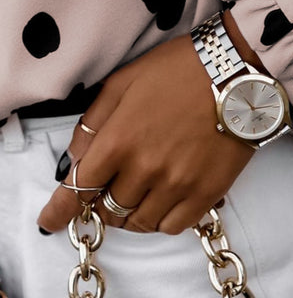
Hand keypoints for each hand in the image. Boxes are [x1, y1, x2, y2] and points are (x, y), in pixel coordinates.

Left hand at [37, 14, 259, 234]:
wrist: (238, 71)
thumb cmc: (179, 70)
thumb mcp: (124, 81)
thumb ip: (93, 121)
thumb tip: (76, 158)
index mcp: (120, 139)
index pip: (78, 189)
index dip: (59, 211)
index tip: (49, 221)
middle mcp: (145, 169)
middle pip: (108, 210)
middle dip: (101, 204)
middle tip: (109, 190)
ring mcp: (178, 184)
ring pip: (139, 223)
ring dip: (130, 214)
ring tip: (139, 194)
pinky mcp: (207, 192)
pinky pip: (174, 227)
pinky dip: (161, 220)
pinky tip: (163, 202)